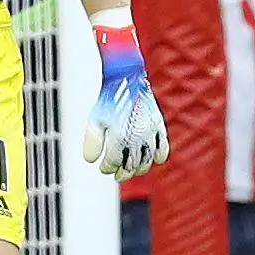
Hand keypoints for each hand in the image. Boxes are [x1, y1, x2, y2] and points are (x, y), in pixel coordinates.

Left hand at [82, 20, 168, 177]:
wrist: (127, 78)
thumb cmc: (108, 100)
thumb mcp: (95, 119)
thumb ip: (93, 141)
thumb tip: (91, 161)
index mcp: (119, 136)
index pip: (113, 162)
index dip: (107, 167)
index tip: (104, 167)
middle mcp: (136, 137)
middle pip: (131, 165)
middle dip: (123, 173)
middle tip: (117, 175)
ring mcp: (149, 131)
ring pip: (147, 160)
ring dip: (139, 168)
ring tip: (132, 169)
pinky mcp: (158, 125)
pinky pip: (163, 147)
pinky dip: (160, 156)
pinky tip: (155, 160)